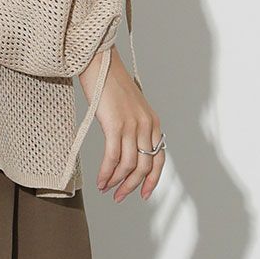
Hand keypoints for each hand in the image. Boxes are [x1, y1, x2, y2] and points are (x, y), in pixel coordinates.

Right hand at [79, 50, 164, 201]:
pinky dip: (107, 173)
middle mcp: (146, 126)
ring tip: (107, 189)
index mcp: (153, 122)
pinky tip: (100, 181)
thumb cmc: (109, 83)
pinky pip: (113, 158)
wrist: (101, 62)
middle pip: (144, 166)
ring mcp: (132, 126)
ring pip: (129, 165)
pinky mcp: (115, 125)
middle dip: (132, 186)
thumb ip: (132, 126)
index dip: (152, 180)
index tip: (144, 194)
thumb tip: (125, 147)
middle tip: (119, 197)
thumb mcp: (129, 107)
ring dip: (118, 182)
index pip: (159, 159)